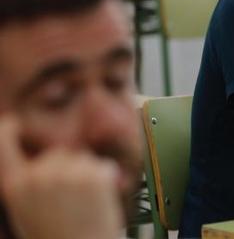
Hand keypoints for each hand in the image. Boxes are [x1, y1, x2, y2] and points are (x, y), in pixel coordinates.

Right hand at [0, 117, 123, 238]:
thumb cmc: (57, 236)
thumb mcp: (28, 210)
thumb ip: (31, 183)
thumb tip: (41, 163)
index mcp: (15, 186)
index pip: (4, 146)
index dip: (7, 131)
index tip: (13, 123)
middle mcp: (37, 176)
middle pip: (57, 153)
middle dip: (67, 168)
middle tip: (72, 199)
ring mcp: (66, 174)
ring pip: (82, 158)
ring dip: (86, 173)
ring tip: (84, 203)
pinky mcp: (93, 175)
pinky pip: (103, 165)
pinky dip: (106, 178)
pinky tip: (100, 201)